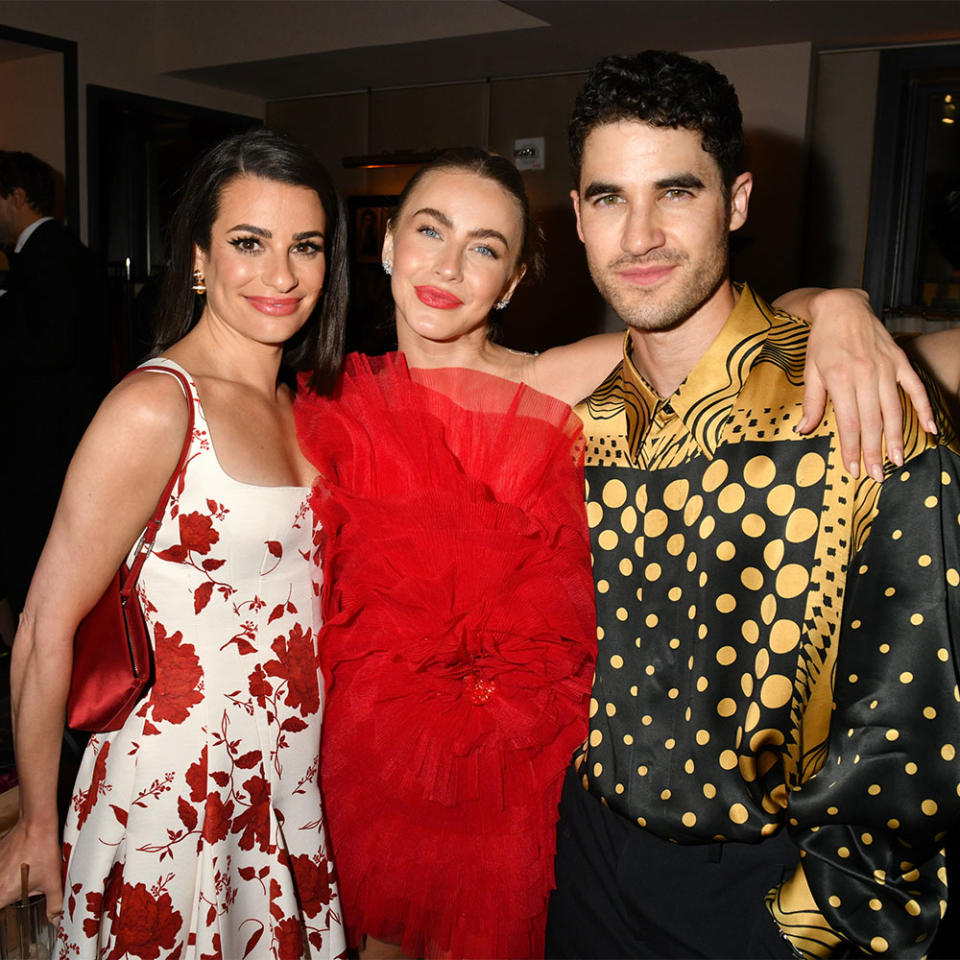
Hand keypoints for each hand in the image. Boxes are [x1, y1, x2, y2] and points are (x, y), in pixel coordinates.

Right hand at [0, 819, 62, 920]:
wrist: (36, 825)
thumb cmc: (42, 850)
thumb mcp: (52, 881)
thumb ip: (54, 904)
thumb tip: (56, 919)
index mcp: (2, 893)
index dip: (3, 914)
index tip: (11, 905)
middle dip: (8, 896)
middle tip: (22, 887)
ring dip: (7, 883)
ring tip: (23, 873)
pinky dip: (6, 871)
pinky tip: (20, 864)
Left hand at [799, 288, 935, 479]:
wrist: (842, 307)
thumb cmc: (821, 341)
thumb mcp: (810, 371)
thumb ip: (811, 402)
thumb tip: (804, 431)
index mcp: (840, 378)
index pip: (849, 422)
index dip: (851, 449)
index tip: (853, 470)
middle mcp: (865, 374)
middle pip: (872, 421)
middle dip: (873, 452)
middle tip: (875, 476)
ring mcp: (886, 368)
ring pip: (893, 410)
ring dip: (895, 438)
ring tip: (896, 461)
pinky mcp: (900, 361)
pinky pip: (915, 389)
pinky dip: (923, 409)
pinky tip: (929, 429)